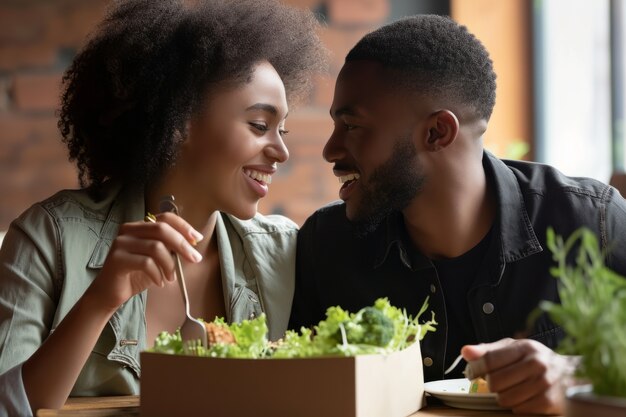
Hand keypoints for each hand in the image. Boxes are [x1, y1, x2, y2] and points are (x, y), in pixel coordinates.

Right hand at [85, 212, 203, 312]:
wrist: (110, 293)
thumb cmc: (136, 275)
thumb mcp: (158, 259)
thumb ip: (171, 249)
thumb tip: (192, 246)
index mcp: (140, 226)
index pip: (165, 218)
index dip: (183, 226)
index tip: (197, 239)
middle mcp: (129, 230)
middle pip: (162, 229)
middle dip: (182, 244)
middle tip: (194, 259)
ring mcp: (121, 243)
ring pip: (155, 247)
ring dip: (169, 264)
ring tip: (171, 277)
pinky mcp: (116, 258)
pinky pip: (145, 263)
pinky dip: (157, 274)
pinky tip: (159, 282)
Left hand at [461, 338, 575, 414]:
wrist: (571, 375)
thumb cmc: (535, 360)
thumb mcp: (513, 349)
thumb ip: (487, 350)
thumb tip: (465, 351)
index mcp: (524, 347)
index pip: (489, 359)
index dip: (475, 369)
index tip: (473, 373)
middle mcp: (536, 363)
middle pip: (495, 382)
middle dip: (492, 385)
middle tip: (497, 383)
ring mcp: (544, 384)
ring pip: (505, 399)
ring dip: (503, 397)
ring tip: (512, 389)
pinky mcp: (549, 402)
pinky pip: (519, 410)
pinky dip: (517, 406)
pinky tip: (524, 397)